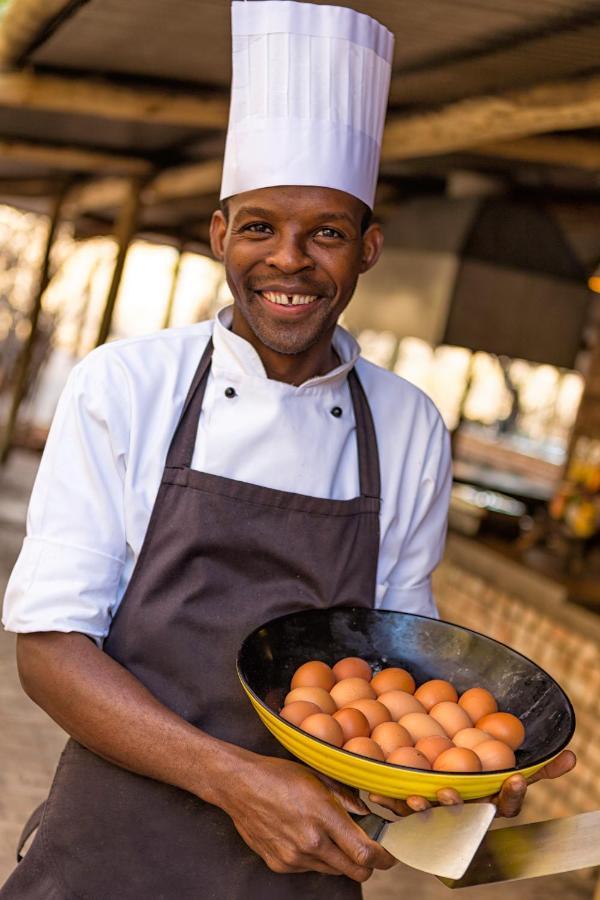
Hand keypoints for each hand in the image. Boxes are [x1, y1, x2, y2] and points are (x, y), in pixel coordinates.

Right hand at [219, 755, 396, 880]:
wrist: (240, 785)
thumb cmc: (278, 775)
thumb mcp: (318, 776)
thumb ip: (346, 798)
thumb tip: (367, 814)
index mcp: (323, 815)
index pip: (364, 852)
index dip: (382, 858)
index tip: (388, 855)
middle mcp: (310, 842)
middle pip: (354, 871)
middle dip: (368, 865)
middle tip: (370, 853)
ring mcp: (294, 857)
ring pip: (333, 870)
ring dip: (340, 859)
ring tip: (330, 836)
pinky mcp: (280, 865)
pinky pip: (310, 868)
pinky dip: (316, 858)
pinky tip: (305, 836)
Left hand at [368, 749, 576, 818]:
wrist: (433, 780)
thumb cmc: (475, 774)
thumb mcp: (503, 765)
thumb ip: (539, 765)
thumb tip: (572, 757)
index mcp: (486, 800)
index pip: (505, 803)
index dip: (512, 794)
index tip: (517, 777)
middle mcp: (459, 811)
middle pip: (460, 811)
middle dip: (455, 803)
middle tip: (449, 790)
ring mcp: (431, 812)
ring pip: (425, 812)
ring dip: (418, 805)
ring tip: (413, 796)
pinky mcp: (403, 808)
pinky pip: (393, 804)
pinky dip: (382, 798)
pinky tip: (371, 789)